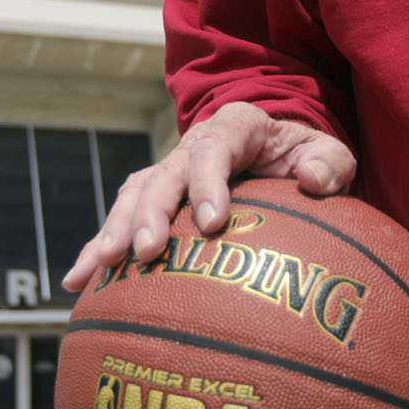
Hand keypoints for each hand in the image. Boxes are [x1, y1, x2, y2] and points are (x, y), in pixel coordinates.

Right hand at [61, 101, 357, 290]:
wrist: (275, 147)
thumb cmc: (305, 156)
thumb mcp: (329, 152)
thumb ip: (330, 162)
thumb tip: (313, 178)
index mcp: (234, 126)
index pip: (215, 148)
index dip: (208, 183)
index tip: (212, 223)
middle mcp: (193, 145)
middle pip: (163, 174)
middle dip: (150, 214)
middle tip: (146, 253)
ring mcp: (168, 170)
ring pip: (133, 195)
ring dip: (115, 231)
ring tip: (101, 268)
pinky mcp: (153, 198)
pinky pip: (120, 220)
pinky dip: (97, 248)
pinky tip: (78, 282)